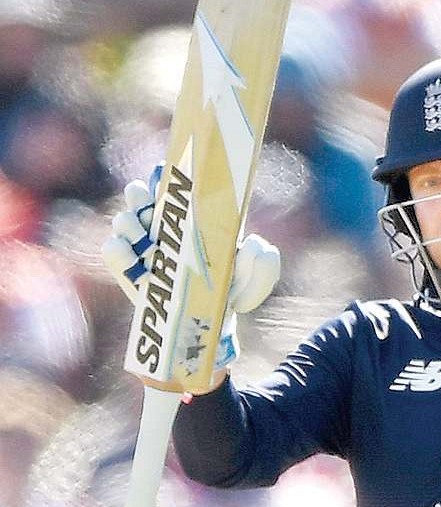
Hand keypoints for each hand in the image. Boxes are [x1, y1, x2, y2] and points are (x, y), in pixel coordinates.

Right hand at [101, 170, 280, 371]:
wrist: (207, 329)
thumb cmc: (229, 295)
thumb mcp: (255, 281)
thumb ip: (262, 264)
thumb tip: (252, 247)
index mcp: (189, 216)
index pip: (171, 183)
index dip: (167, 177)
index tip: (171, 180)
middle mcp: (161, 226)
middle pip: (137, 193)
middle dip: (141, 197)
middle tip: (154, 212)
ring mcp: (141, 247)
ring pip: (123, 219)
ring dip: (133, 227)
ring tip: (151, 248)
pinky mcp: (127, 272)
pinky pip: (111, 249)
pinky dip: (120, 252)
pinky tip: (138, 264)